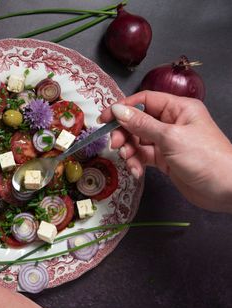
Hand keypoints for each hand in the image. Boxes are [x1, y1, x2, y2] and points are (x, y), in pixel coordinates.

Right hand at [99, 90, 231, 212]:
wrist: (226, 190)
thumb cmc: (205, 158)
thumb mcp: (170, 138)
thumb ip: (141, 124)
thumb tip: (117, 110)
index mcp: (178, 108)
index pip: (144, 100)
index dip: (123, 108)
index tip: (105, 119)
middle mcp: (171, 122)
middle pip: (137, 121)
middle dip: (124, 133)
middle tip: (115, 145)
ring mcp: (167, 141)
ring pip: (137, 140)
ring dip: (129, 151)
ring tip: (129, 161)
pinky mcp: (164, 159)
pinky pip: (143, 156)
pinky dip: (136, 163)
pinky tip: (137, 171)